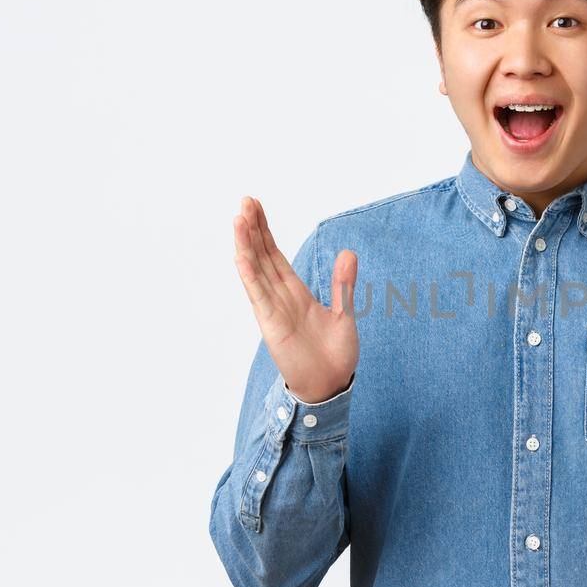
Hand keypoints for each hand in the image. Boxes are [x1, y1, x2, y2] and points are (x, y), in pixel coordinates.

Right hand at [233, 196, 358, 403]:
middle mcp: (280, 297)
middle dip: (253, 230)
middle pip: (262, 257)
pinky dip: (250, 276)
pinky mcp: (272, 325)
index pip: (275, 255)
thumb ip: (344, 284)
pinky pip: (259, 296)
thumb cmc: (335, 354)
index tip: (255, 207)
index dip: (265, 232)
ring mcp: (273, 310)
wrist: (332, 385)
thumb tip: (349, 253)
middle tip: (244, 201)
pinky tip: (240, 256)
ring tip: (238, 219)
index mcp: (295, 292)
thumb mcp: (344, 312)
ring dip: (246, 245)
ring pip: (256, 271)